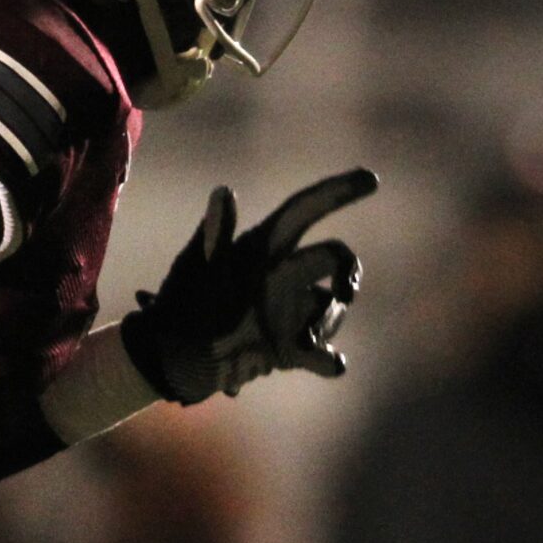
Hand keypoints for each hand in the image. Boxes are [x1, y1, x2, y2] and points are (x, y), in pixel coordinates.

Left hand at [124, 169, 376, 402]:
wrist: (171, 354)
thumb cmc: (182, 302)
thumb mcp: (196, 270)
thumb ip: (215, 236)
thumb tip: (224, 191)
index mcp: (265, 248)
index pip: (305, 211)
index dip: (336, 191)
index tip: (371, 179)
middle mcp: (286, 275)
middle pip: (335, 259)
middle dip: (348, 273)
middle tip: (344, 292)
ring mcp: (293, 312)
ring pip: (333, 308)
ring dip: (326, 322)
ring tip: (300, 339)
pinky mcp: (292, 349)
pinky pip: (325, 356)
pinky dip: (329, 361)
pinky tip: (330, 364)